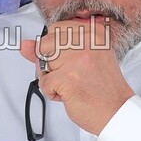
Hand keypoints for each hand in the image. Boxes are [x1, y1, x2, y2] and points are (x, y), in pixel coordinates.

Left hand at [19, 16, 132, 134]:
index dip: (55, 47)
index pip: (56, 29)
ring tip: (71, 84)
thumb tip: (24, 45)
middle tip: (71, 74)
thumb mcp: (82, 60)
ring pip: (43, 63)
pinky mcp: (68, 78)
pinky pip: (44, 82)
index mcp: (92, 33)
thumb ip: (51, 49)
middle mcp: (86, 42)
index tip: (69, 60)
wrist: (116, 111)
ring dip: (51, 78)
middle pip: (46, 44)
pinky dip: (52, 93)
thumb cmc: (102, 88)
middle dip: (51, 63)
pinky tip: (70, 94)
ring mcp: (77, 59)